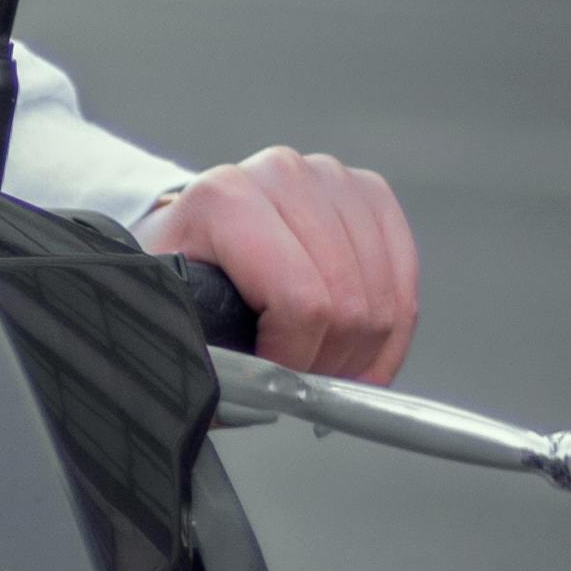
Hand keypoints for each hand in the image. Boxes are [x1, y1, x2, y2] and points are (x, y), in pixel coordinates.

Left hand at [138, 150, 418, 380]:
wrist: (192, 227)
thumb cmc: (180, 272)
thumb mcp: (165, 309)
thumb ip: (199, 351)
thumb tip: (255, 394)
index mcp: (226, 199)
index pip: (301, 302)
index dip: (296, 361)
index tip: (274, 386)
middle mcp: (285, 176)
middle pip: (348, 303)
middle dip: (329, 363)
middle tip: (299, 385)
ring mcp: (333, 180)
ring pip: (383, 298)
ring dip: (360, 354)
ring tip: (321, 369)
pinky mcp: (370, 194)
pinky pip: (405, 280)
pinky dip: (389, 334)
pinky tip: (360, 356)